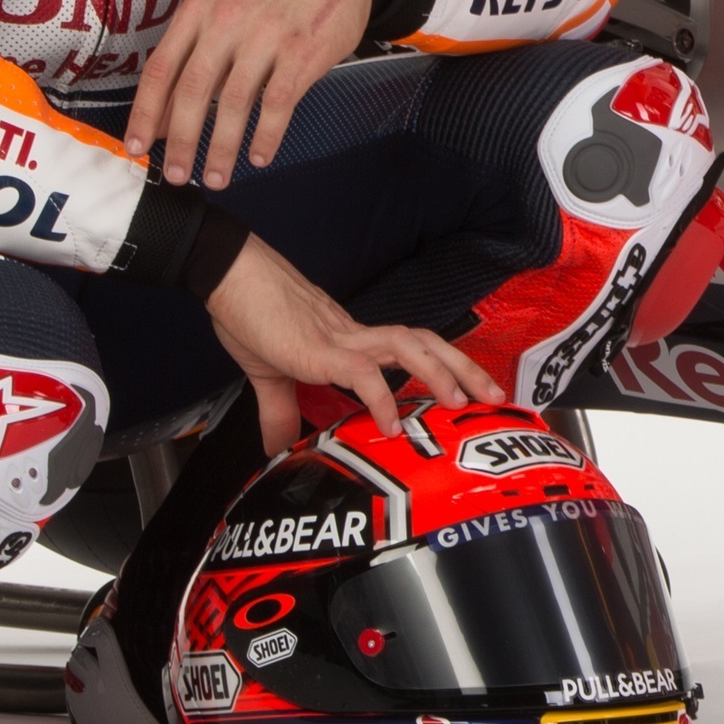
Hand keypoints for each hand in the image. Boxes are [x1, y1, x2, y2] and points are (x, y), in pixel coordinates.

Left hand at [126, 0, 373, 187]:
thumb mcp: (225, 15)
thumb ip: (195, 59)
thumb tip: (163, 117)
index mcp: (200, 12)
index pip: (161, 68)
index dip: (145, 113)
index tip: (139, 146)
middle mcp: (228, 21)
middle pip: (192, 90)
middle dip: (181, 141)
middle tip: (175, 174)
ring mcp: (267, 36)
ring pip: (233, 102)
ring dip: (221, 148)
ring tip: (216, 176)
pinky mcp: (302, 52)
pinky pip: (277, 104)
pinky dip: (265, 136)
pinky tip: (259, 156)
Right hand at [204, 234, 501, 453]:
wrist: (226, 275)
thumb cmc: (249, 313)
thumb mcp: (268, 372)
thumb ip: (279, 409)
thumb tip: (275, 447)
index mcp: (351, 342)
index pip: (414, 349)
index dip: (447, 367)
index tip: (472, 392)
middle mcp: (356, 337)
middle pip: (427, 343)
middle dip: (465, 368)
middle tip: (497, 396)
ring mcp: (340, 341)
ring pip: (408, 346)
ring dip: (438, 373)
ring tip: (459, 403)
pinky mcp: (317, 350)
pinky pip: (360, 373)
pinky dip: (380, 398)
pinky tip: (390, 424)